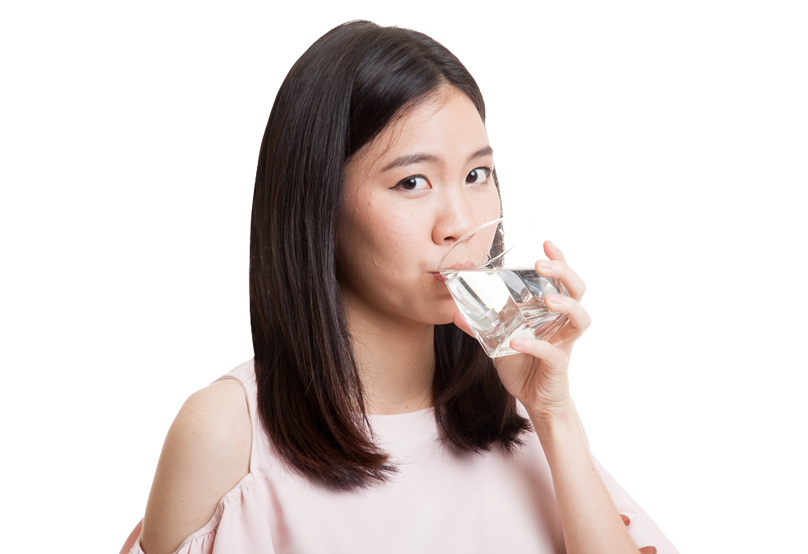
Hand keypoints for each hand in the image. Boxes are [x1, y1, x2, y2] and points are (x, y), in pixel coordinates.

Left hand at [453, 240, 590, 421]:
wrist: (535, 400)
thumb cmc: (523, 364)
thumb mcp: (498, 340)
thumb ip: (480, 325)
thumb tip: (454, 312)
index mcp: (552, 311)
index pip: (563, 278)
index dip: (560, 258)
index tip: (548, 242)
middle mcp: (563, 323)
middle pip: (578, 290)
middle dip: (564, 272)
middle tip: (542, 264)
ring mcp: (564, 343)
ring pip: (581, 318)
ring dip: (566, 304)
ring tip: (548, 299)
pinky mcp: (558, 365)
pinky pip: (552, 352)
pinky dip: (535, 344)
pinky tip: (518, 341)